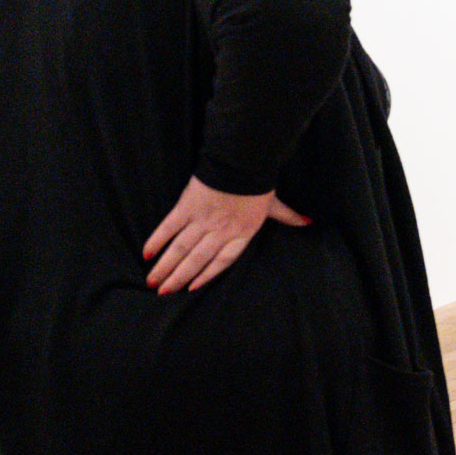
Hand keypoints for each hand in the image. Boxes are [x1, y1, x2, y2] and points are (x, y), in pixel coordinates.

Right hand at [143, 177, 308, 293]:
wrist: (241, 161)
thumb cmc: (258, 184)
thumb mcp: (275, 204)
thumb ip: (288, 217)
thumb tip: (308, 222)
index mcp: (241, 233)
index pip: (222, 261)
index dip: (206, 276)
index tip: (191, 289)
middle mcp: (220, 231)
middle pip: (196, 259)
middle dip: (178, 278)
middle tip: (162, 293)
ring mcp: (201, 220)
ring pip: (180, 248)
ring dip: (164, 266)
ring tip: (151, 280)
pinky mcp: (186, 206)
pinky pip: (168, 227)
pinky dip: (157, 240)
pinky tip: (147, 253)